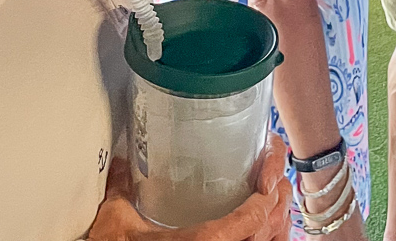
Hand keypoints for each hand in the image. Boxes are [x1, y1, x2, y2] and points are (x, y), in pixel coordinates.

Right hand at [88, 134, 290, 240]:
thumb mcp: (117, 222)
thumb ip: (122, 188)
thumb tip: (120, 163)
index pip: (256, 215)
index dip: (270, 185)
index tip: (268, 162)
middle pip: (272, 228)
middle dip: (278, 194)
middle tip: (272, 169)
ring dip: (276, 217)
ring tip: (272, 194)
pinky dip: (267, 238)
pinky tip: (259, 226)